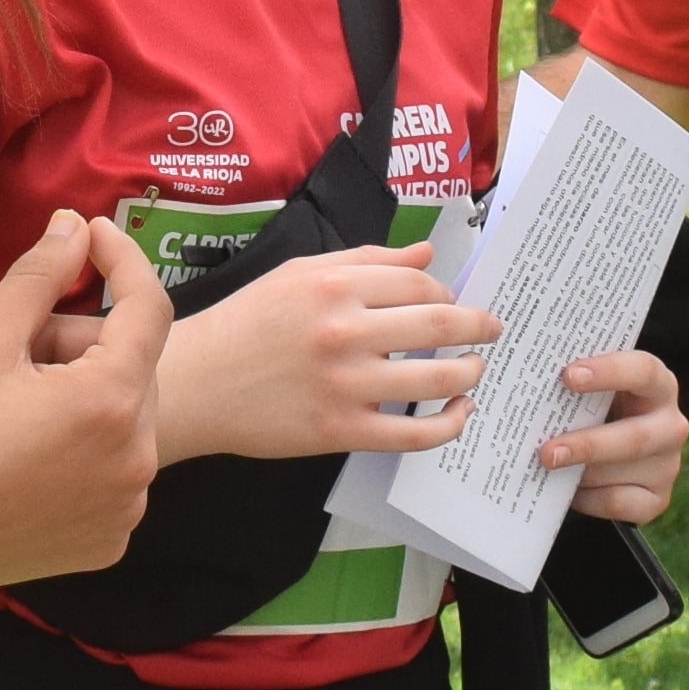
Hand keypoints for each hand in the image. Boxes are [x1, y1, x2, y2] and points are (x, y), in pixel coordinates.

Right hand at [0, 213, 170, 592]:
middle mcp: (138, 459)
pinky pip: (113, 473)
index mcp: (112, 402)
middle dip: (82, 346)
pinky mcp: (110, 543)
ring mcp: (127, 509)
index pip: (149, 309)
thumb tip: (73, 225)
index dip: (123, 261)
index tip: (89, 236)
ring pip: (124, 421)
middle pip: (132, 368)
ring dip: (84, 400)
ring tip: (14, 414)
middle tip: (16, 355)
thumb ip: (39, 276)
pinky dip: (83, 454)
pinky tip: (26, 462)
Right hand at [154, 243, 494, 461]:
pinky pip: (414, 434)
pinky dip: (450, 424)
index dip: (448, 295)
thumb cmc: (246, 323)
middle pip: (440, 326)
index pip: (418, 286)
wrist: (196, 383)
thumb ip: (366, 261)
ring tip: (475, 370)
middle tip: (492, 330)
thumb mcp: (299, 275)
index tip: (454, 305)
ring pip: (437, 379)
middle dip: (479, 328)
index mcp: (334, 286)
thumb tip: (426, 255)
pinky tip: (458, 413)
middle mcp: (344, 331)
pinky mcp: (341, 430)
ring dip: (470, 373)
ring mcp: (345, 385)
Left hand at [544, 345, 688, 522]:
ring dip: (579, 472)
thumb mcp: (591, 388)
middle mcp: (670, 425)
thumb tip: (522, 363)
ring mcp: (667, 465)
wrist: (607, 450)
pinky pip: (618, 503)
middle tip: (547, 452)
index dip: (609, 372)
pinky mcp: (657, 499)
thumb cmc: (594, 408)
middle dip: (588, 445)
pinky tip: (569, 488)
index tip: (568, 376)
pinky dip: (588, 498)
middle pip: (637, 437)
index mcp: (658, 384)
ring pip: (622, 473)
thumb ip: (570, 377)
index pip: (644, 371)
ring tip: (546, 467)